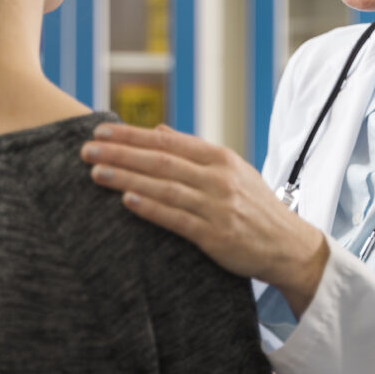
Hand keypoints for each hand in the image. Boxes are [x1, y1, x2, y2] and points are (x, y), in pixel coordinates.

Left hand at [80, 123, 328, 316]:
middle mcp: (219, 177)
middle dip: (120, 153)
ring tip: (96, 172)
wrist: (288, 245)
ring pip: (165, 186)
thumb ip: (192, 150)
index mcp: (220, 157)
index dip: (132, 135)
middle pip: (161, 160)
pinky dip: (152, 208)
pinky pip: (177, 219)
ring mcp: (218, 205)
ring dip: (128, 178)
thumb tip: (157, 128)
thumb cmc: (254, 206)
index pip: (168, 140)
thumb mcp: (231, 170)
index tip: (101, 130)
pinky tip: (127, 201)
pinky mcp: (217, 235)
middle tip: (86, 149)